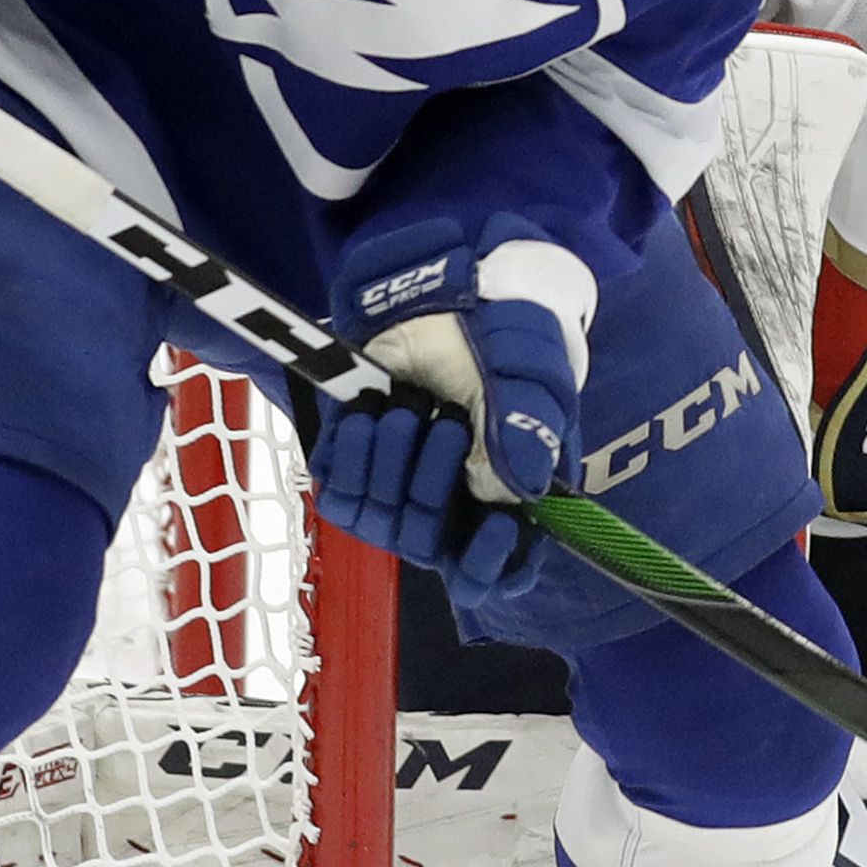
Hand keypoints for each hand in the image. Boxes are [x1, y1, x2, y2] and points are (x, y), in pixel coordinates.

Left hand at [307, 216, 593, 609]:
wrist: (447, 292)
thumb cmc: (504, 340)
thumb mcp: (529, 379)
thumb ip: (528, 432)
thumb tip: (521, 488)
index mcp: (500, 500)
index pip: (494, 574)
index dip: (489, 565)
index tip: (503, 526)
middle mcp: (447, 505)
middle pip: (427, 545)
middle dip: (433, 487)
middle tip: (446, 422)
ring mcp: (396, 487)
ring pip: (380, 524)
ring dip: (391, 467)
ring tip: (405, 407)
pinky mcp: (354, 463)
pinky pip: (338, 495)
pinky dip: (349, 457)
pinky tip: (365, 415)